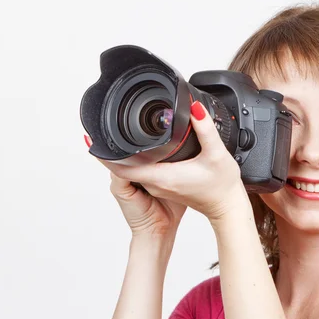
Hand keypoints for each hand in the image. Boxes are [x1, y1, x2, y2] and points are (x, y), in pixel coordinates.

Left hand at [87, 101, 248, 224]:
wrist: (227, 210)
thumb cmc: (221, 190)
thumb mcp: (217, 156)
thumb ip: (205, 130)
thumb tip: (195, 108)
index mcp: (161, 177)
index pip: (122, 166)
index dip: (104, 153)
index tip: (91, 138)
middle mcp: (157, 183)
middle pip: (125, 166)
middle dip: (114, 147)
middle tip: (104, 125)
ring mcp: (161, 186)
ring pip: (136, 169)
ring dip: (128, 154)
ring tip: (120, 132)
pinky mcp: (167, 186)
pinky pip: (146, 172)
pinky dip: (140, 160)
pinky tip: (145, 147)